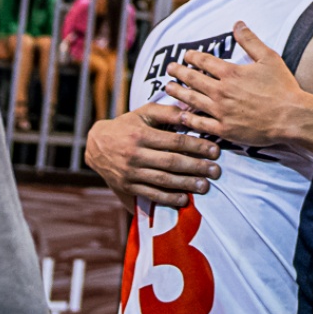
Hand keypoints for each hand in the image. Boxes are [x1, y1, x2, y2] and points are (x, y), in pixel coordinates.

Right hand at [84, 105, 220, 209]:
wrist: (96, 145)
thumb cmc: (126, 126)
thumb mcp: (143, 113)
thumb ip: (167, 112)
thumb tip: (191, 113)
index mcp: (140, 135)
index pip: (174, 142)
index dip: (196, 146)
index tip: (214, 151)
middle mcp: (135, 155)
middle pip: (171, 162)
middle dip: (196, 167)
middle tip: (216, 171)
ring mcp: (130, 173)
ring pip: (163, 180)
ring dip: (186, 184)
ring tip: (205, 186)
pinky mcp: (127, 187)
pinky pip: (150, 195)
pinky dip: (168, 199)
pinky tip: (184, 200)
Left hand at [160, 21, 309, 148]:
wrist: (291, 117)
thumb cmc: (283, 87)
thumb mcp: (269, 58)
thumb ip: (250, 40)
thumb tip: (238, 23)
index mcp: (230, 73)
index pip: (204, 61)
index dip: (192, 57)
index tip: (186, 55)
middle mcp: (221, 92)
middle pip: (192, 79)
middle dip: (178, 72)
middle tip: (170, 68)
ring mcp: (221, 112)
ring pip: (191, 101)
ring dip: (177, 93)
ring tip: (167, 88)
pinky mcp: (224, 130)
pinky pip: (200, 125)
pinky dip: (188, 119)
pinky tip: (181, 116)